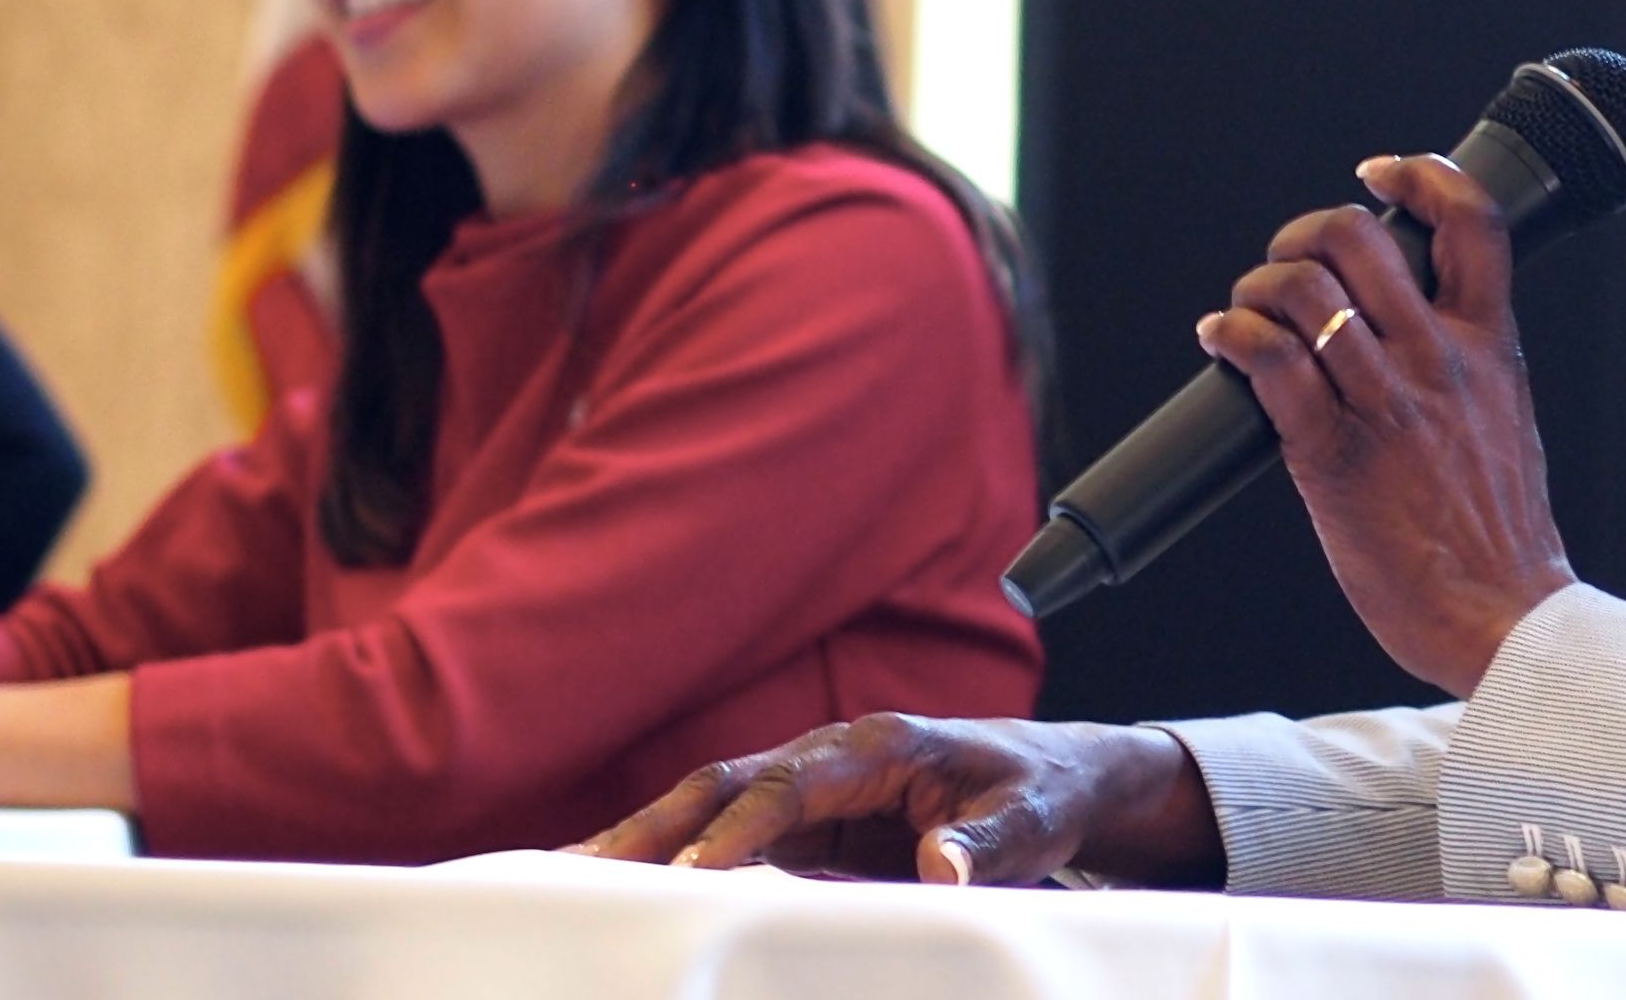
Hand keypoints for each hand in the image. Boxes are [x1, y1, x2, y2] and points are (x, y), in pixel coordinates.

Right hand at [579, 716, 1224, 887]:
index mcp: (880, 745)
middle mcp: (831, 755)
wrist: (1058, 773)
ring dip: (643, 839)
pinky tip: (623, 882)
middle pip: (724, 784)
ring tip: (567, 876)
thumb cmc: (1040, 791)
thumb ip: (988, 844)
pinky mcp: (809, 817)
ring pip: (710, 806)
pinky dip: (673, 853)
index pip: (793, 784)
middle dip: (653, 825)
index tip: (698, 872)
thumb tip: (941, 867)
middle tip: (579, 869)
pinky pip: (729, 832)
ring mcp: (813, 783)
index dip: (744, 828)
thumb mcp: (1032, 819)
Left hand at [1199, 154, 1577, 695]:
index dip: (1420, 174)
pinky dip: (1232, 336)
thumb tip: (1404, 334)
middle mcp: (1439, 360)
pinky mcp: (1334, 455)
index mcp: (1491, 346)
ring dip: (1256, 288)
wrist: (1505, 620)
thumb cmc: (1499, 538)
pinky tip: (1222, 342)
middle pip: (1361, 237)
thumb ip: (1464, 367)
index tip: (1379, 174)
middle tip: (1289, 265)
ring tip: (1246, 312)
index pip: (1472, 222)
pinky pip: (1269, 363)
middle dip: (1306, 234)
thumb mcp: (1504, 420)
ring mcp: (1387, 404)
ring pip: (1306, 292)